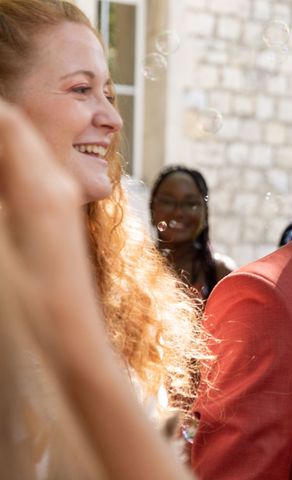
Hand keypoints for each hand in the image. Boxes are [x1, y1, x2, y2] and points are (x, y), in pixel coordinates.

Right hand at [0, 98, 105, 369]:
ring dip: (0, 153)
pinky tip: (2, 192)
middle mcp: (57, 185)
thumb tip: (2, 151)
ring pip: (20, 154)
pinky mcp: (57, 217)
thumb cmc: (31, 301)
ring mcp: (61, 201)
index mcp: (41, 185)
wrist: (72, 338)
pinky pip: (27, 178)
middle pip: (13, 133)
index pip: (6, 121)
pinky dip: (5, 175)